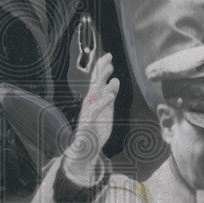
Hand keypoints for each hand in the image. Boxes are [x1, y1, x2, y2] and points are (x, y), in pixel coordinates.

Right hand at [63, 52, 118, 185]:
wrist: (87, 147)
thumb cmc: (96, 127)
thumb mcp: (107, 108)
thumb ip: (109, 94)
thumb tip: (116, 80)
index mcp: (95, 98)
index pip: (98, 79)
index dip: (103, 67)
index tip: (109, 55)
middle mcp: (90, 101)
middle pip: (95, 81)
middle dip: (101, 68)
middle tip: (109, 55)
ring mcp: (89, 110)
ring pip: (95, 92)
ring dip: (101, 80)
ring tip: (110, 69)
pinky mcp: (90, 120)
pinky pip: (96, 109)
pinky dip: (103, 102)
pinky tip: (110, 96)